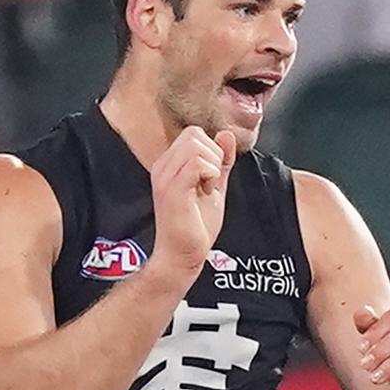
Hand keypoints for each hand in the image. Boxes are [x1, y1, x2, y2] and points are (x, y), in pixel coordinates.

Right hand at [150, 127, 235, 274]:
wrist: (182, 255)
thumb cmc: (194, 226)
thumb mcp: (214, 186)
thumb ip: (221, 161)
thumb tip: (226, 134)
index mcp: (169, 165)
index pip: (193, 134)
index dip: (211, 149)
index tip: (211, 177)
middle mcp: (163, 167)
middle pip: (194, 134)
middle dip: (213, 154)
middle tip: (210, 182)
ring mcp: (165, 177)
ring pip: (196, 145)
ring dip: (212, 165)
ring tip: (207, 188)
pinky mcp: (172, 190)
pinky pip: (197, 163)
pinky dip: (211, 174)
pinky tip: (207, 192)